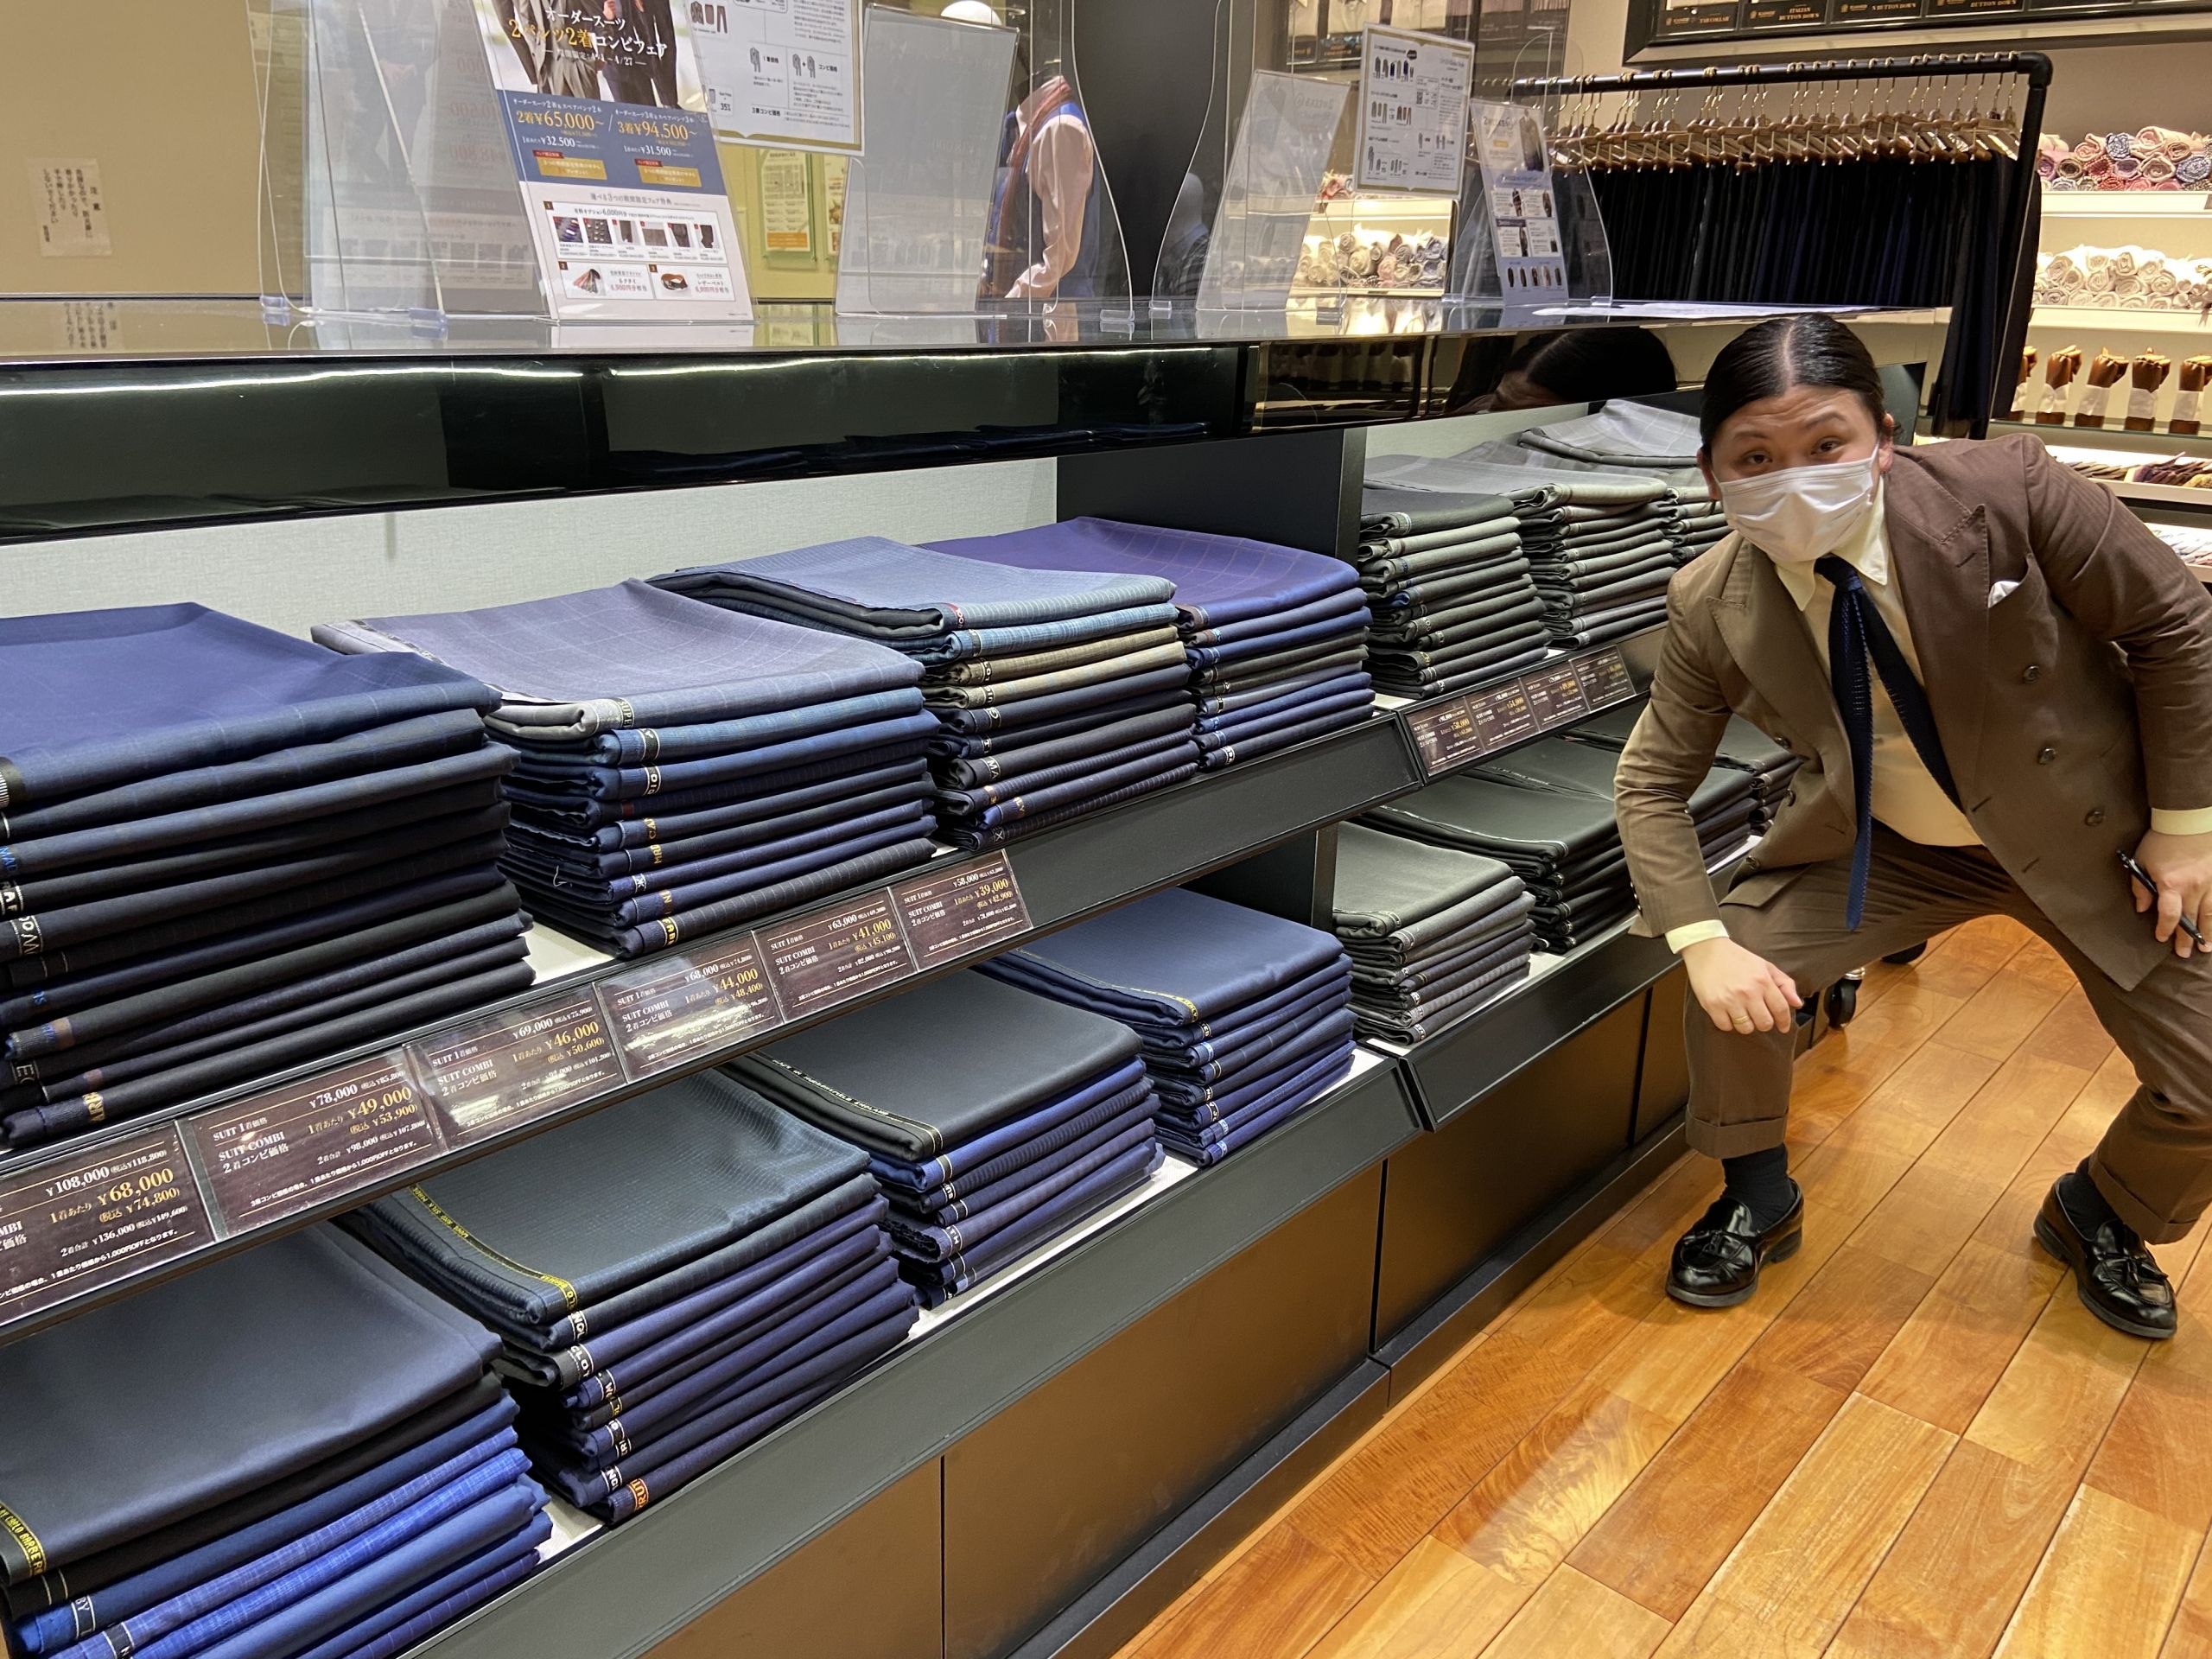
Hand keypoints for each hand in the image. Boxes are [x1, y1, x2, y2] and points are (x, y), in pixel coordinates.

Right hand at [1681, 936, 1802, 1034]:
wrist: (1706, 949)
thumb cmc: (1737, 958)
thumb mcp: (1764, 965)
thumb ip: (1784, 983)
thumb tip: (1797, 1003)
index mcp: (1763, 981)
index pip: (1781, 1009)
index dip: (1784, 1022)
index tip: (1783, 1027)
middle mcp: (1748, 992)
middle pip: (1764, 1023)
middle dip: (1764, 1023)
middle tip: (1758, 1017)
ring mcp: (1730, 1000)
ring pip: (1745, 1028)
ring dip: (1746, 1025)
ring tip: (1742, 1014)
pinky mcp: (1712, 1005)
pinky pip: (1725, 1026)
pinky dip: (1728, 1023)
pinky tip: (1727, 1013)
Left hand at [2131, 829, 2211, 959]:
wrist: (2188, 820)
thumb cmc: (2162, 840)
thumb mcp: (2142, 861)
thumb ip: (2141, 886)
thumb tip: (2142, 908)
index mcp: (2171, 885)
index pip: (2170, 915)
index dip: (2166, 929)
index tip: (2161, 937)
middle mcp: (2194, 888)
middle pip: (2191, 919)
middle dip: (2187, 938)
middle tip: (2184, 953)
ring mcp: (2211, 883)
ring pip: (2211, 913)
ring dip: (2208, 932)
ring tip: (2206, 948)